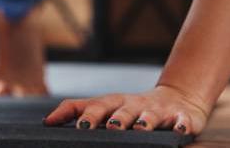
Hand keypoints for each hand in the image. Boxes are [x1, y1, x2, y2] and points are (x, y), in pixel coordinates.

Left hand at [41, 83, 211, 134]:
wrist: (177, 100)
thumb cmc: (132, 108)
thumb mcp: (106, 107)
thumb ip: (77, 110)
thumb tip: (47, 121)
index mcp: (114, 103)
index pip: (97, 106)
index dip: (86, 114)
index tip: (77, 126)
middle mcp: (134, 105)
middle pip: (123, 109)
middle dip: (117, 118)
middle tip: (111, 127)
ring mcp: (158, 111)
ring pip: (151, 115)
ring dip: (146, 121)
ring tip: (141, 128)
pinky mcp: (181, 117)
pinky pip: (182, 121)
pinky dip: (181, 124)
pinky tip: (180, 129)